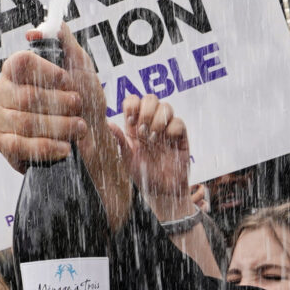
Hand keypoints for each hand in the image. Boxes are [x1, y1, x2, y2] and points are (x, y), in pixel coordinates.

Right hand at [0, 26, 133, 225]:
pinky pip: (20, 146)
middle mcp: (2, 91)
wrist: (91, 138)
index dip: (47, 71)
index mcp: (16, 68)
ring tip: (80, 127)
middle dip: (59, 103)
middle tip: (79, 106)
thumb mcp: (79, 65)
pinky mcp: (3, 144)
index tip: (69, 81)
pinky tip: (64, 147)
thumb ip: (63, 41)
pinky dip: (46, 147)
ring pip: (26, 122)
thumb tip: (36, 31)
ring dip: (59, 126)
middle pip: (26, 96)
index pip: (21, 62)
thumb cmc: (83, 99)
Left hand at [114, 95, 193, 221]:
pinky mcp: (181, 136)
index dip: (132, 105)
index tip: (131, 122)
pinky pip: (179, 122)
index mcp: (135, 125)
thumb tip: (108, 123)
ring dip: (158, 121)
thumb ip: (119, 141)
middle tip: (143, 131)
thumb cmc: (142, 175)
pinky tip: (168, 142)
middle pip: (151, 98)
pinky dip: (171, 130)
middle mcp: (151, 123)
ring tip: (154, 139)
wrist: (162, 190)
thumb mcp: (127, 159)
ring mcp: (167, 128)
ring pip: (166, 106)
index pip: (133, 101)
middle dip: (146, 112)